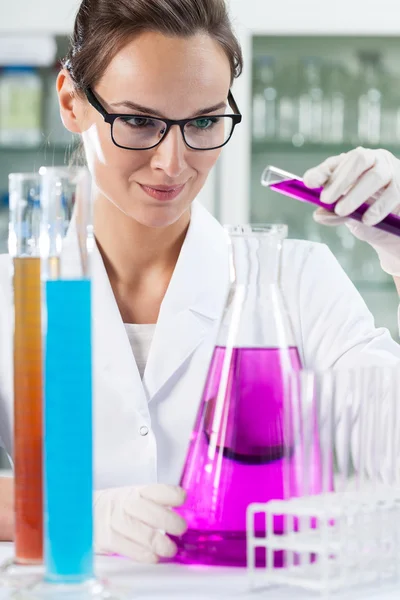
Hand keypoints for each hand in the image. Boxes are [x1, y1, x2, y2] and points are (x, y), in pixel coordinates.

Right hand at [94, 484, 186, 562]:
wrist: (88, 512)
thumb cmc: (120, 507)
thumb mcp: (136, 497)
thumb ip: (157, 503)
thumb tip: (183, 512)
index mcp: (136, 491)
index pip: (156, 490)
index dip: (171, 494)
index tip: (182, 499)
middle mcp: (125, 503)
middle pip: (150, 512)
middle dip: (169, 521)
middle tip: (180, 528)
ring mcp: (115, 521)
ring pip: (141, 533)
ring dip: (160, 543)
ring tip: (170, 549)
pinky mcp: (106, 539)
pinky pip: (128, 548)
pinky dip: (144, 554)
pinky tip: (154, 557)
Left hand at [303, 147, 399, 275]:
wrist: (390, 224)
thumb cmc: (365, 210)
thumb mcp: (345, 213)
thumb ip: (333, 212)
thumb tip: (319, 214)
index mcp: (352, 164)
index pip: (334, 163)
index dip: (321, 172)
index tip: (309, 182)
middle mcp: (373, 160)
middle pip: (358, 160)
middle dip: (340, 180)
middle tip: (326, 200)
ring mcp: (390, 170)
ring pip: (376, 176)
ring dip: (356, 194)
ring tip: (342, 211)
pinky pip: (393, 193)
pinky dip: (378, 207)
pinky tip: (367, 219)